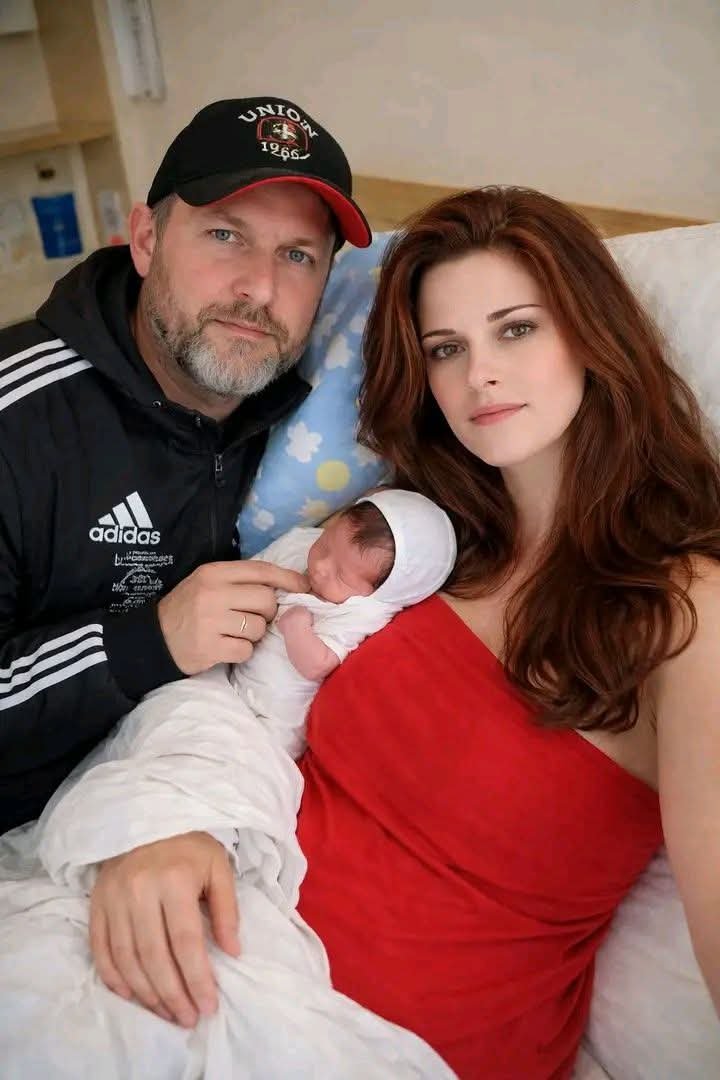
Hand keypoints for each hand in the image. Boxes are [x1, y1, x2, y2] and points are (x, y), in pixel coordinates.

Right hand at [89, 831, 239, 1026]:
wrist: (148, 815)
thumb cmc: (189, 845)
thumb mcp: (218, 867)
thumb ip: (226, 910)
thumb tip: (231, 952)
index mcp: (174, 880)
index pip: (186, 942)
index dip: (197, 979)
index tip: (208, 1006)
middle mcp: (140, 891)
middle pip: (154, 957)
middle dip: (172, 995)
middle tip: (188, 1018)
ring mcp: (113, 898)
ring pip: (126, 959)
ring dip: (146, 993)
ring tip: (166, 1012)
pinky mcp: (96, 903)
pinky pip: (100, 949)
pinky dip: (114, 977)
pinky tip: (132, 995)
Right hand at [158, 560, 308, 673]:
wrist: (154, 638)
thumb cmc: (188, 608)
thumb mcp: (207, 583)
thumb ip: (239, 581)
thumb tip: (283, 585)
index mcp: (214, 573)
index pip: (260, 570)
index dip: (287, 578)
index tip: (305, 586)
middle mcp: (213, 593)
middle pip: (266, 600)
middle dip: (268, 612)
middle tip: (253, 618)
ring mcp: (210, 621)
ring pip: (259, 628)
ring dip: (254, 634)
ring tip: (234, 633)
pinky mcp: (210, 648)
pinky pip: (246, 650)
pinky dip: (241, 652)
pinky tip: (226, 647)